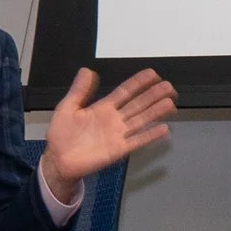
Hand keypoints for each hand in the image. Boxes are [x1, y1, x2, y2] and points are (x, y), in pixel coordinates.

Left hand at [39, 67, 176, 202]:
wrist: (58, 160)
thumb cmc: (61, 134)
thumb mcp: (67, 107)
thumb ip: (79, 91)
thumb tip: (88, 70)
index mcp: (103, 107)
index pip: (125, 92)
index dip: (138, 83)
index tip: (153, 74)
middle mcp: (115, 119)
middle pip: (138, 104)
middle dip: (154, 95)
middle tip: (169, 86)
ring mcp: (118, 134)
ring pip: (141, 120)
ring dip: (156, 112)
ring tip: (171, 103)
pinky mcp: (119, 150)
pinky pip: (137, 141)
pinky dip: (150, 135)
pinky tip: (164, 129)